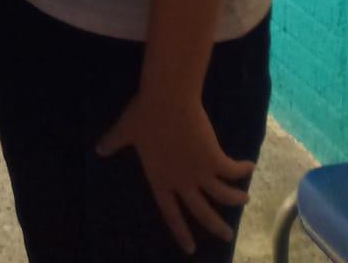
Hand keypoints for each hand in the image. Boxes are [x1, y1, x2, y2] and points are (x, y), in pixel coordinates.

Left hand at [97, 92, 251, 253]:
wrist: (167, 99)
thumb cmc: (144, 114)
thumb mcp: (125, 130)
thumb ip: (113, 142)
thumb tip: (97, 149)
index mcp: (160, 178)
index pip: (170, 212)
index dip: (180, 230)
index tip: (190, 248)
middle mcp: (182, 181)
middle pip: (202, 212)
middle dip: (216, 226)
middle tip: (227, 235)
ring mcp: (200, 171)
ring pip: (223, 195)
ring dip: (236, 199)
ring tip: (245, 200)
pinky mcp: (215, 158)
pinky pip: (233, 170)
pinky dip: (243, 169)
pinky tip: (250, 166)